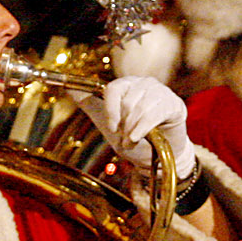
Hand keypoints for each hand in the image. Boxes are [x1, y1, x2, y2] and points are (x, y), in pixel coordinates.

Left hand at [75, 76, 196, 180]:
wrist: (157, 157)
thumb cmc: (132, 137)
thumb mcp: (107, 122)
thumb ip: (90, 103)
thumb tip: (68, 88)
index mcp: (128, 84)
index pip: (114, 88)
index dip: (110, 109)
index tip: (111, 127)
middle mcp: (145, 83)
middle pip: (127, 101)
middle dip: (124, 125)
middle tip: (125, 137)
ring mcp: (161, 92)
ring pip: (140, 109)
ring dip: (132, 130)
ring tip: (132, 141)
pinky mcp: (174, 105)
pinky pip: (154, 114)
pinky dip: (143, 129)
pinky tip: (139, 137)